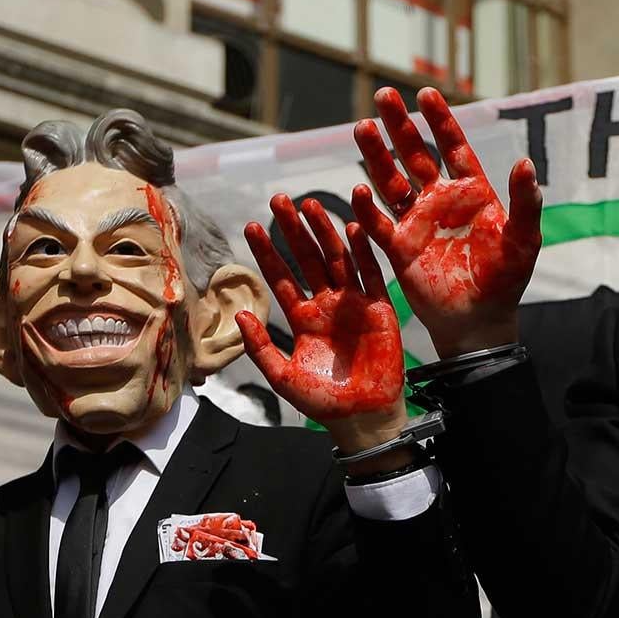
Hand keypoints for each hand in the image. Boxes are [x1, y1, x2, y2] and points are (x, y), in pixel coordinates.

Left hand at [238, 194, 407, 452]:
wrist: (362, 417)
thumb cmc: (322, 402)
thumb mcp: (282, 377)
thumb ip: (260, 346)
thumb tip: (238, 314)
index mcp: (303, 318)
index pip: (281, 277)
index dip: (267, 252)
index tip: (252, 226)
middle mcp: (327, 305)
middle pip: (308, 258)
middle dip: (294, 230)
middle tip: (279, 200)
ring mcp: (354, 304)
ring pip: (338, 259)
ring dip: (325, 232)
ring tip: (310, 205)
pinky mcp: (379, 309)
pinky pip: (371, 274)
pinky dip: (363, 251)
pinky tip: (353, 227)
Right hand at [351, 86, 540, 357]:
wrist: (481, 321)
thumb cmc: (506, 280)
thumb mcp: (523, 239)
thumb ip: (525, 201)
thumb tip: (525, 162)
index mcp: (470, 193)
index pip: (452, 147)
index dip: (440, 120)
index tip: (425, 93)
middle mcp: (440, 201)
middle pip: (414, 154)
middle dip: (400, 125)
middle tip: (383, 94)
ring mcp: (417, 222)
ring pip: (391, 181)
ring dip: (376, 156)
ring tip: (362, 127)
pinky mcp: (399, 248)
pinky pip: (378, 223)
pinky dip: (367, 208)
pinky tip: (359, 189)